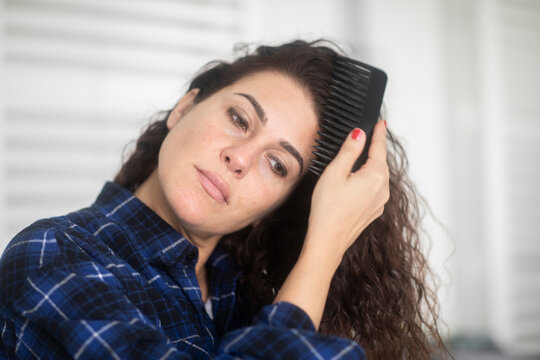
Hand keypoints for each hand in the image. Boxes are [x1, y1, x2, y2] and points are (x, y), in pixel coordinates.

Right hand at [304, 120, 389, 264]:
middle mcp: (382, 189)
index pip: (379, 149)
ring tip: (363, 156)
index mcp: (375, 176)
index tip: (381, 123)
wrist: (327, 241)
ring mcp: (379, 202)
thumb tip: (359, 135)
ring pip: (378, 176)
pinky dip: (369, 179)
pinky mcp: (373, 211)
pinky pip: (374, 189)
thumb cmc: (328, 209)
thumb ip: (349, 151)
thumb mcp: (335, 173)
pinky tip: (358, 180)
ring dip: (372, 165)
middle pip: (380, 162)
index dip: (379, 134)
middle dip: (375, 149)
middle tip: (371, 136)